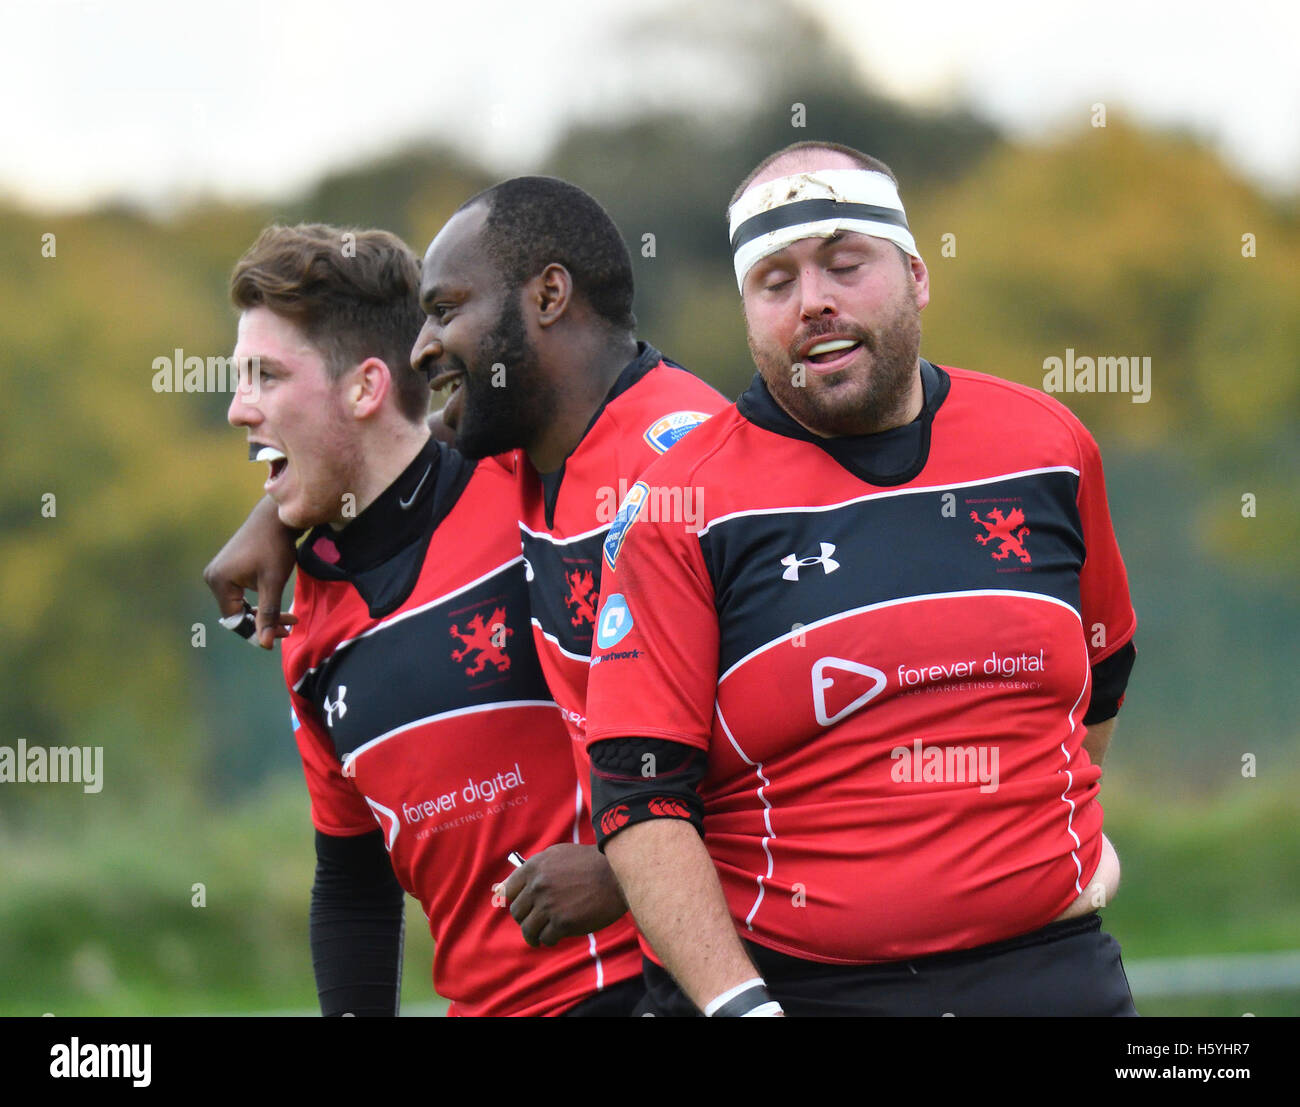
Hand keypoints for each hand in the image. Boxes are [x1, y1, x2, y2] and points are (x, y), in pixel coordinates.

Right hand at [203, 496, 300, 648]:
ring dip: (265, 613)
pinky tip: (280, 607)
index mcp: (219, 582)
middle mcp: (213, 577)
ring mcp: (219, 572)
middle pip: (238, 613)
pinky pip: (243, 594)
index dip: (258, 631)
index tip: (285, 633)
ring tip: (291, 619)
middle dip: (265, 622)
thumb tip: (265, 645)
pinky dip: (261, 601)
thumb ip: (268, 614)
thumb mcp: (273, 583)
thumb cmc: (275, 547)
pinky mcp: (229, 569)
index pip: (236, 619)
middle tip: (291, 627)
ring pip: (242, 605)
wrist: (276, 518)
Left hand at [500, 844, 627, 946]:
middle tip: (536, 921)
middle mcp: (537, 886)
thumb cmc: (589, 863)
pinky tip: (558, 935)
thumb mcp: (557, 855)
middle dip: (526, 919)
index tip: (523, 907)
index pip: (508, 891)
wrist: (617, 876)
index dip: (515, 901)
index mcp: (534, 867)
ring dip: (535, 935)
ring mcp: (549, 905)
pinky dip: (550, 939)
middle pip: (517, 913)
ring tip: (542, 936)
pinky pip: (546, 938)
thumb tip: (498, 888)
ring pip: (528, 930)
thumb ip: (530, 870)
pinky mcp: (562, 923)